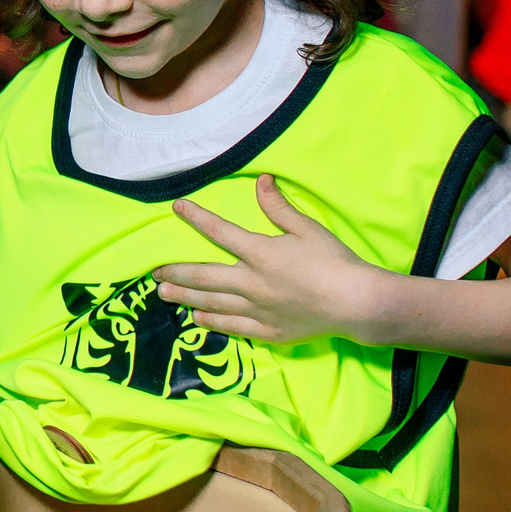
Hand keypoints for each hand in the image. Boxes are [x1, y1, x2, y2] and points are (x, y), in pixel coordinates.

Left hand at [152, 175, 393, 344]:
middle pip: (204, 277)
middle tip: (153, 272)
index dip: (196, 217)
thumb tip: (261, 180)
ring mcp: (258, 310)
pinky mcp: (268, 331)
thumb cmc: (335, 262)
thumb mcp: (308, 228)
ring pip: (212, 304)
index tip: (177, 207)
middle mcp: (252, 283)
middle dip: (176, 272)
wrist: (357, 303)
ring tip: (164, 294)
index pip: (219, 232)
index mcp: (260, 253)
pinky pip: (232, 327)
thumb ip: (279, 207)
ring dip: (185, 298)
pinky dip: (212, 322)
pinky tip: (197, 319)